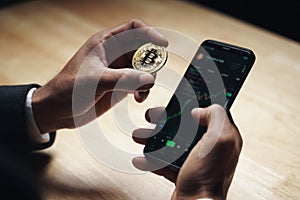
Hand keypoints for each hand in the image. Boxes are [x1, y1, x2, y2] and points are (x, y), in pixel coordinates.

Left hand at [31, 19, 167, 132]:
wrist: (57, 110)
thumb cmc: (68, 89)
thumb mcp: (95, 81)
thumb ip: (123, 79)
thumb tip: (149, 80)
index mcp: (106, 42)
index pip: (134, 28)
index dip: (150, 32)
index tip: (163, 44)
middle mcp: (115, 54)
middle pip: (144, 49)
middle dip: (152, 61)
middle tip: (150, 75)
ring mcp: (119, 70)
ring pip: (144, 68)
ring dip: (148, 78)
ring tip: (141, 91)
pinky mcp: (121, 85)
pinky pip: (140, 83)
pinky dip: (144, 89)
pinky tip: (138, 97)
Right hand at [132, 104, 242, 199]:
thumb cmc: (208, 177)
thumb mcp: (218, 140)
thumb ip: (216, 117)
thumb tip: (201, 110)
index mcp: (223, 137)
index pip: (211, 112)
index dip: (196, 102)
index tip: (182, 97)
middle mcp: (210, 147)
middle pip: (186, 125)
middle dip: (166, 119)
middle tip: (152, 115)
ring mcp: (196, 160)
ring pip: (172, 141)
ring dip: (154, 137)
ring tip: (140, 135)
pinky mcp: (183, 171)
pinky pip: (166, 160)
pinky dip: (153, 158)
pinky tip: (143, 157)